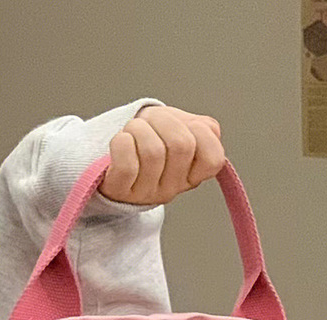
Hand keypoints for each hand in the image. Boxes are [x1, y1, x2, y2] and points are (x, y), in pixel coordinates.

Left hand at [97, 105, 225, 205]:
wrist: (113, 160)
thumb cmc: (150, 141)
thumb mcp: (182, 131)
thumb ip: (203, 129)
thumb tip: (209, 130)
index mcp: (191, 176)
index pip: (213, 159)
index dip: (200, 133)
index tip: (183, 127)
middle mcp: (172, 188)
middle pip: (181, 145)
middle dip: (164, 120)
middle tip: (150, 122)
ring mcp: (145, 193)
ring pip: (153, 152)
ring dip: (139, 128)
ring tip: (133, 130)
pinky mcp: (119, 190)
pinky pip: (127, 166)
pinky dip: (122, 143)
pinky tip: (122, 140)